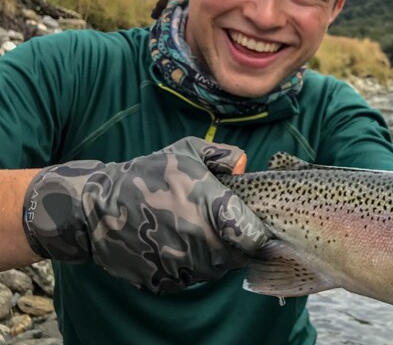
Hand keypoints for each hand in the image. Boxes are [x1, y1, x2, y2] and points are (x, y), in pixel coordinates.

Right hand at [21, 137, 270, 292]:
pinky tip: (173, 247)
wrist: (95, 206)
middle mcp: (199, 241)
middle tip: (221, 230)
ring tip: (195, 235)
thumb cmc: (148, 174)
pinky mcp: (161, 281)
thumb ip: (223, 156)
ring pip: (213, 271)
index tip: (248, 226)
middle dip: (234, 245)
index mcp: (212, 209)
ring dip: (212, 257)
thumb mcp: (187, 152)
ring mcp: (179, 265)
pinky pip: (187, 280)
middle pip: (236, 257)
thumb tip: (245, 165)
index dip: (256, 233)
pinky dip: (186, 268)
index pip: (254, 237)